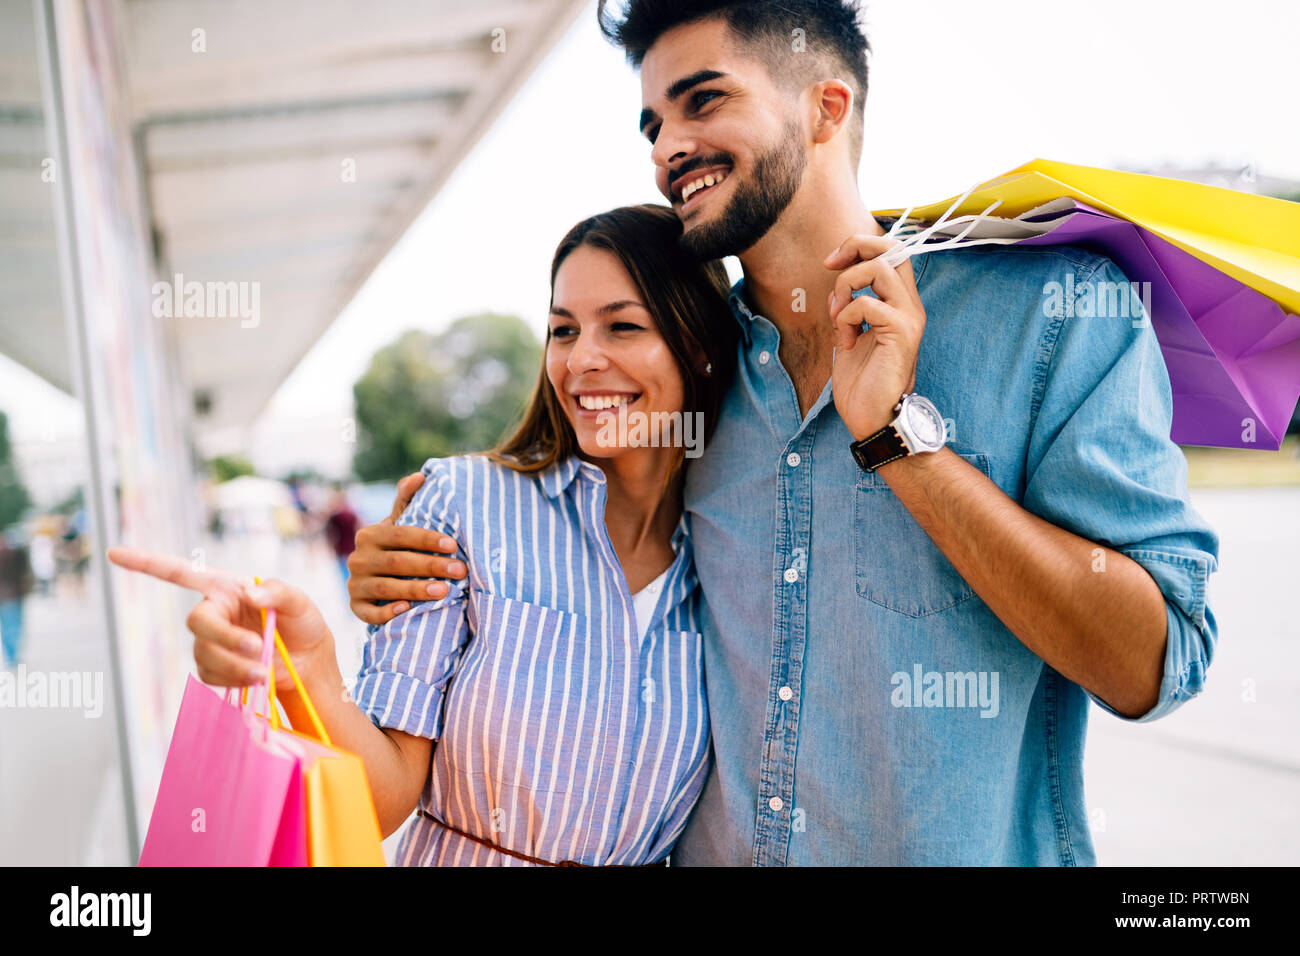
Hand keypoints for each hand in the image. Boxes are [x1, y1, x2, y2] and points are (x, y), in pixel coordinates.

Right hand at [105, 547, 333, 695]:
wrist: (310, 663)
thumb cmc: (303, 624)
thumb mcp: (300, 602)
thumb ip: (279, 592)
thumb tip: (252, 595)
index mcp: (227, 588)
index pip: (182, 573)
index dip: (147, 563)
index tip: (114, 554)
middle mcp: (214, 612)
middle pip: (198, 622)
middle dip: (225, 638)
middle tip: (259, 647)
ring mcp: (211, 642)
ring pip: (204, 653)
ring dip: (236, 664)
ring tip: (266, 669)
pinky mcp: (214, 669)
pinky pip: (210, 676)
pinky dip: (234, 679)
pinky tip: (256, 678)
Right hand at [346, 471, 466, 625]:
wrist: (377, 580)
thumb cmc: (397, 548)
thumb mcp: (399, 525)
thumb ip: (407, 501)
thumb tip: (420, 476)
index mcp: (369, 535)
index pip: (400, 534)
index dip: (427, 539)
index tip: (453, 545)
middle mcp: (358, 558)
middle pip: (397, 562)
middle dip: (430, 566)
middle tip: (460, 571)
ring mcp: (355, 584)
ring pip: (386, 587)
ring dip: (415, 589)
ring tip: (444, 590)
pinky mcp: (356, 606)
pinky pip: (368, 612)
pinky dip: (387, 612)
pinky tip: (407, 609)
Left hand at [825, 234, 925, 441]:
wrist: (873, 417)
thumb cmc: (862, 381)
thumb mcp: (851, 333)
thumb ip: (851, 306)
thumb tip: (840, 282)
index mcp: (899, 303)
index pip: (891, 252)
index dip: (860, 246)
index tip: (831, 263)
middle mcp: (909, 305)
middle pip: (893, 247)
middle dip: (856, 246)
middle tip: (831, 266)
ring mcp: (909, 317)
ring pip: (880, 269)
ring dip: (847, 286)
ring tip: (837, 316)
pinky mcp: (901, 332)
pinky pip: (866, 305)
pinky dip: (846, 319)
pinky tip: (845, 343)